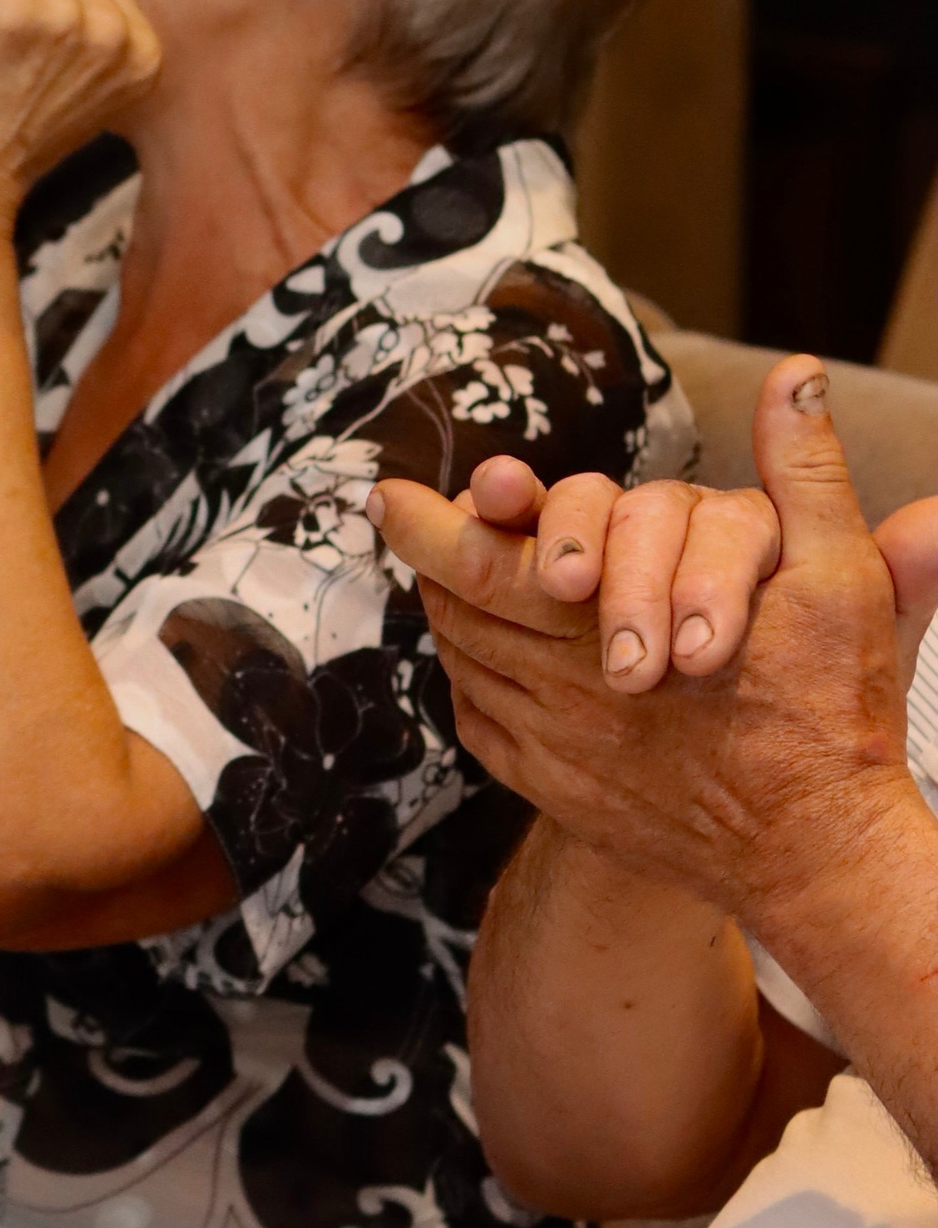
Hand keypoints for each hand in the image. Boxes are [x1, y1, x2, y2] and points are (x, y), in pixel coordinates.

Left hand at [372, 356, 925, 933]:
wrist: (818, 851)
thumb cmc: (829, 712)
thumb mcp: (837, 576)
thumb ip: (801, 471)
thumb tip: (792, 375)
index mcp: (614, 623)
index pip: (491, 558)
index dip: (436, 523)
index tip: (390, 494)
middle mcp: (566, 685)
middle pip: (462, 608)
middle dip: (426, 553)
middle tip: (397, 514)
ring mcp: (555, 745)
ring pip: (468, 663)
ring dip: (447, 611)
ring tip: (436, 570)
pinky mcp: (560, 792)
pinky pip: (483, 724)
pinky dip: (468, 679)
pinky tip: (472, 653)